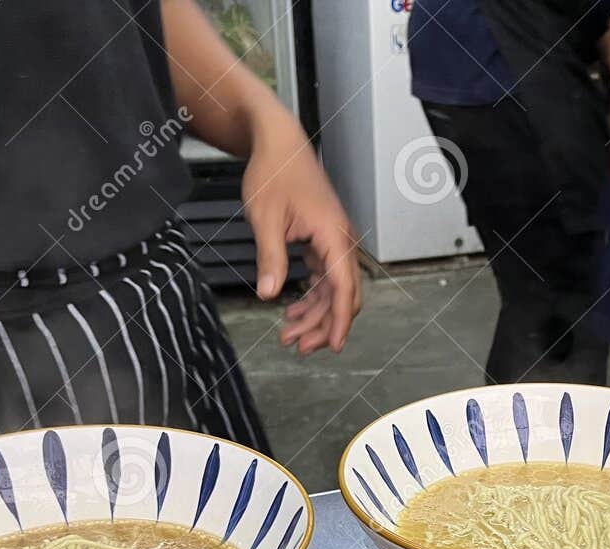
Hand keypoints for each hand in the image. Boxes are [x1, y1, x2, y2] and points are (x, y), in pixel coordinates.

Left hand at [242, 119, 362, 352]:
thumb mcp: (265, 218)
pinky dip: (311, 297)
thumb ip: (271, 259)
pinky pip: (325, 277)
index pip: (343, 288)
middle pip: (342, 295)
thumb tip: (268, 294)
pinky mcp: (324, 240)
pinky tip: (293, 310)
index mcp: (333, 235)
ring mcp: (334, 241)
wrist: (278, 142)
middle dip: (322, 324)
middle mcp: (341, 241)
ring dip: (314, 314)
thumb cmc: (274, 172)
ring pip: (332, 290)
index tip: (333, 346)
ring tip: (289, 334)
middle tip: (297, 346)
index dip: (338, 321)